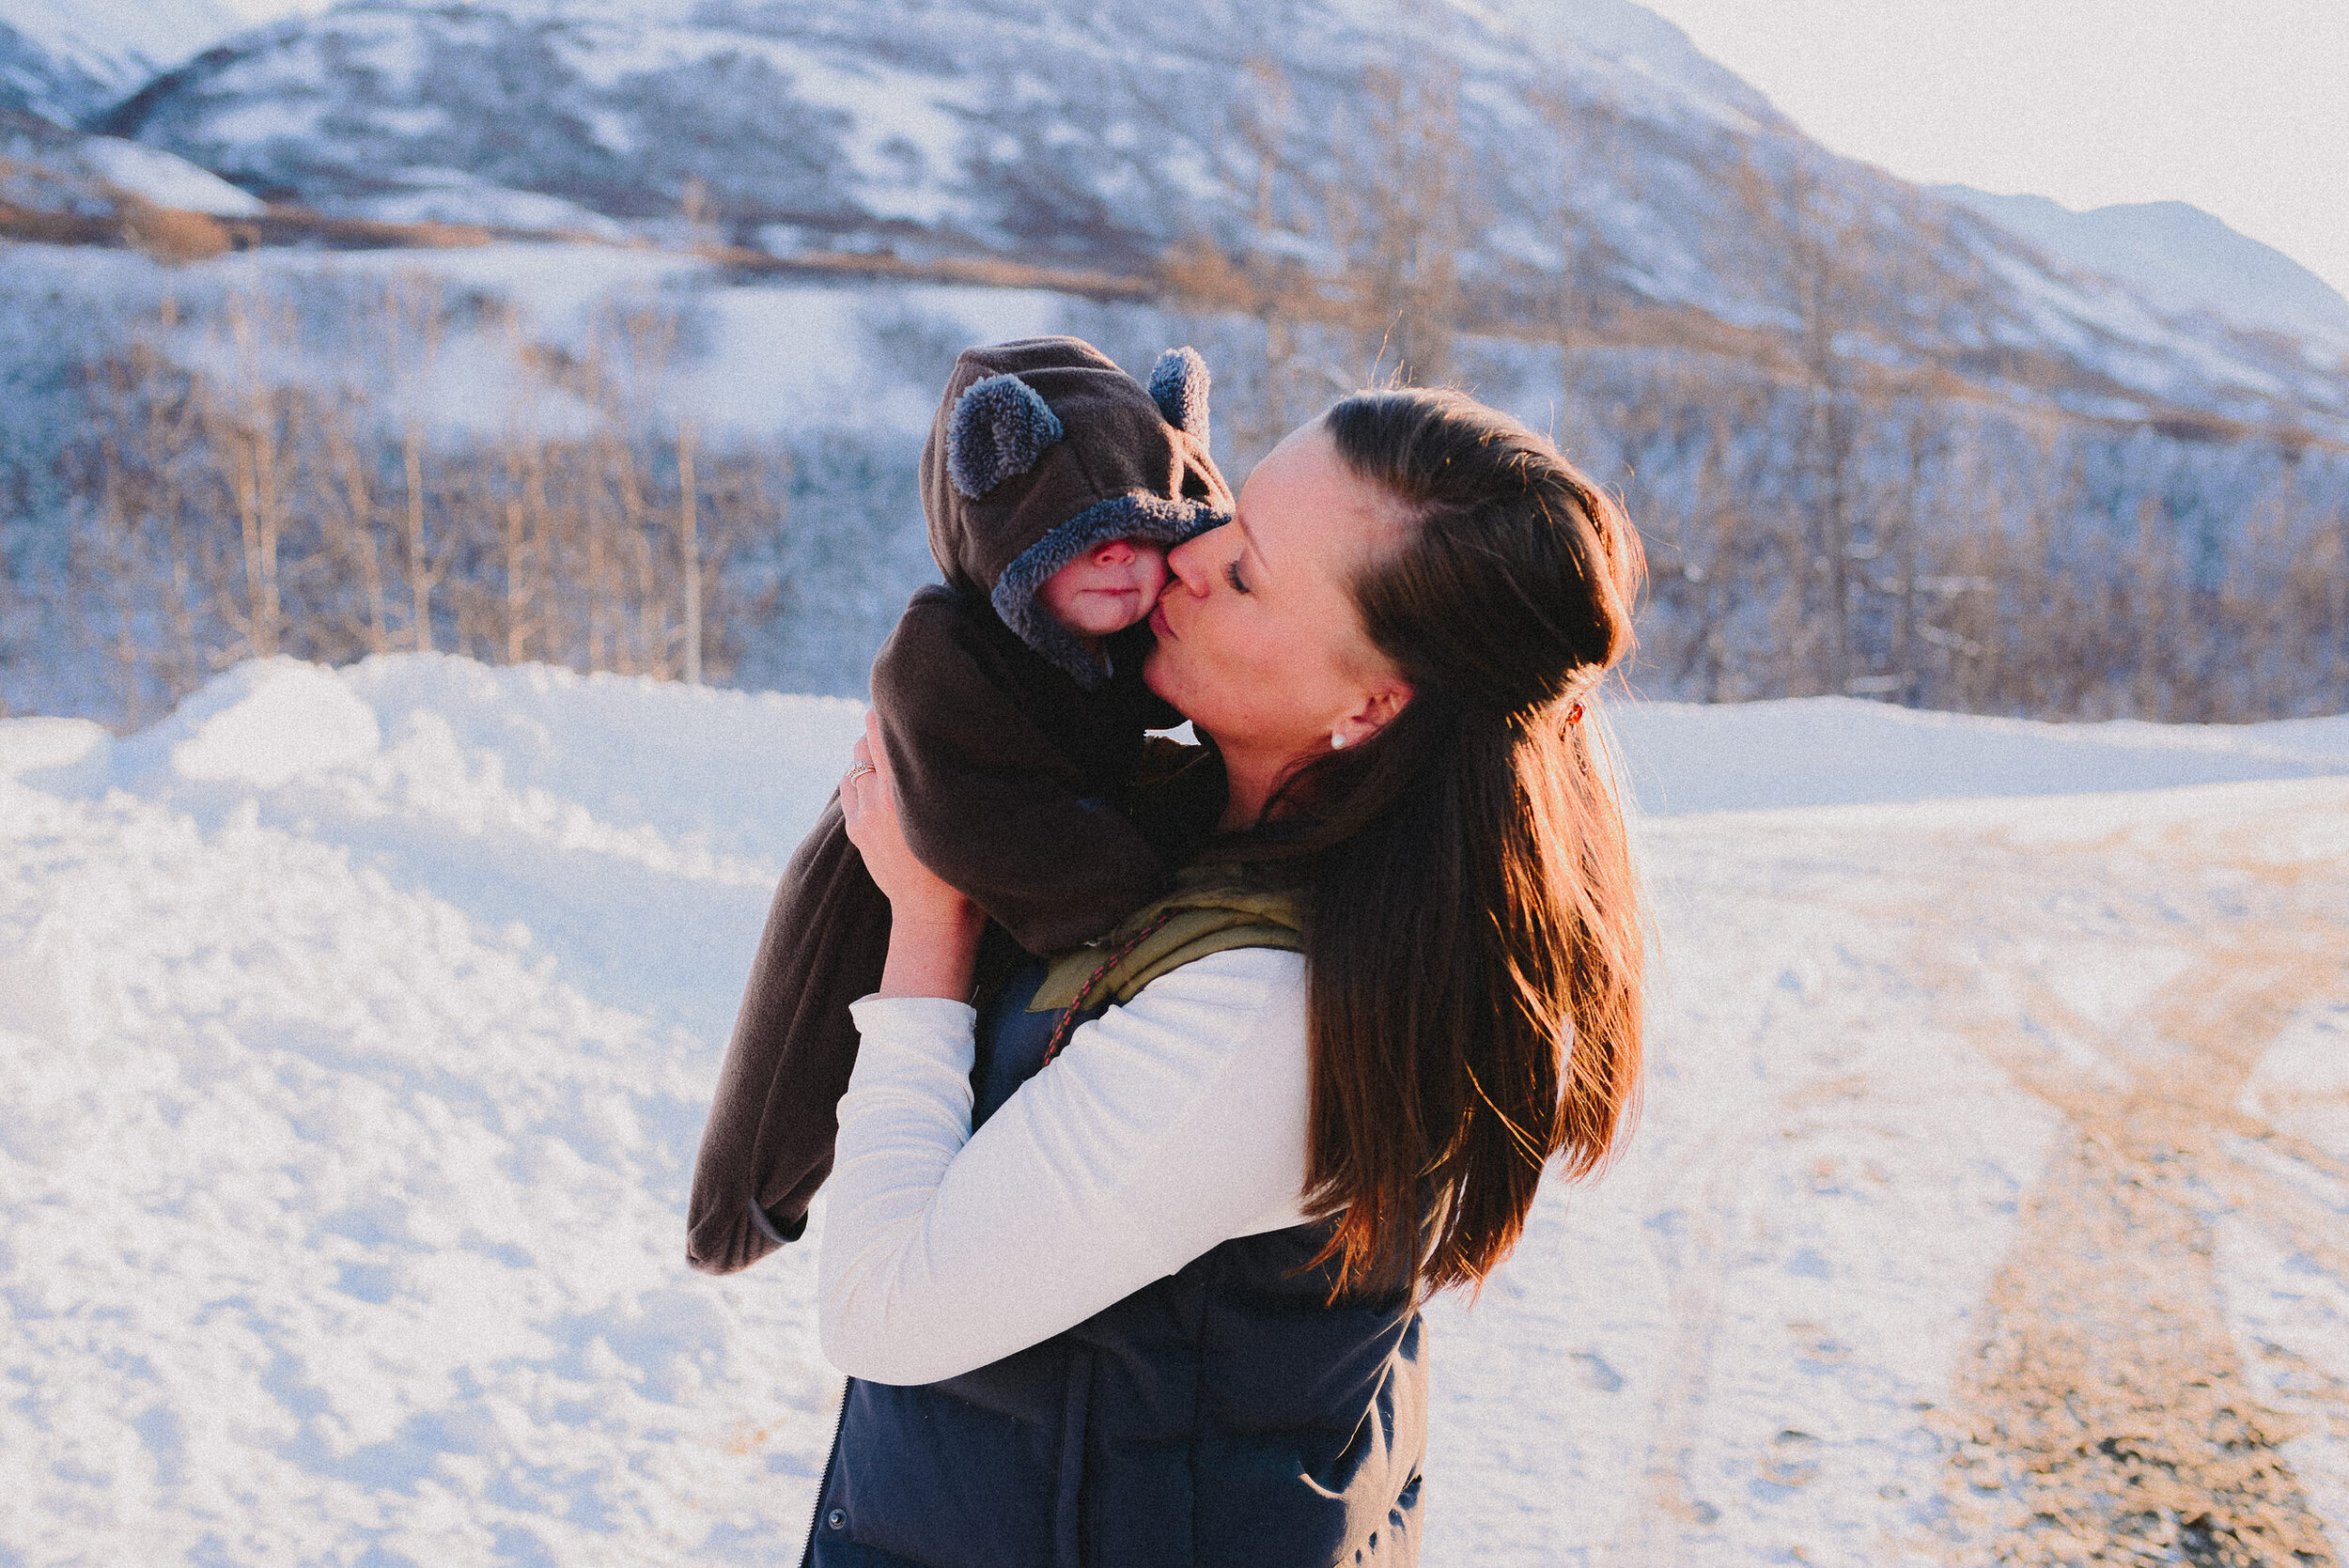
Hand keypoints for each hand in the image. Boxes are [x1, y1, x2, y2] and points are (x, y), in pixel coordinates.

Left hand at [840, 711, 983, 997]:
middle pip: (867, 738)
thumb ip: (950, 773)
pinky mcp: (855, 828)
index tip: (912, 703)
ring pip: (855, 761)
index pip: (887, 728)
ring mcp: (863, 814)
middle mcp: (880, 798)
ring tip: (897, 761)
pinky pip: (848, 784)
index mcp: (909, 790)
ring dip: (871, 756)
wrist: (934, 916)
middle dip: (885, 731)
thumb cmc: (965, 864)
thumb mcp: (965, 812)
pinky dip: (860, 778)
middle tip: (908, 731)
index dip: (897, 711)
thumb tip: (948, 734)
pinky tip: (883, 786)